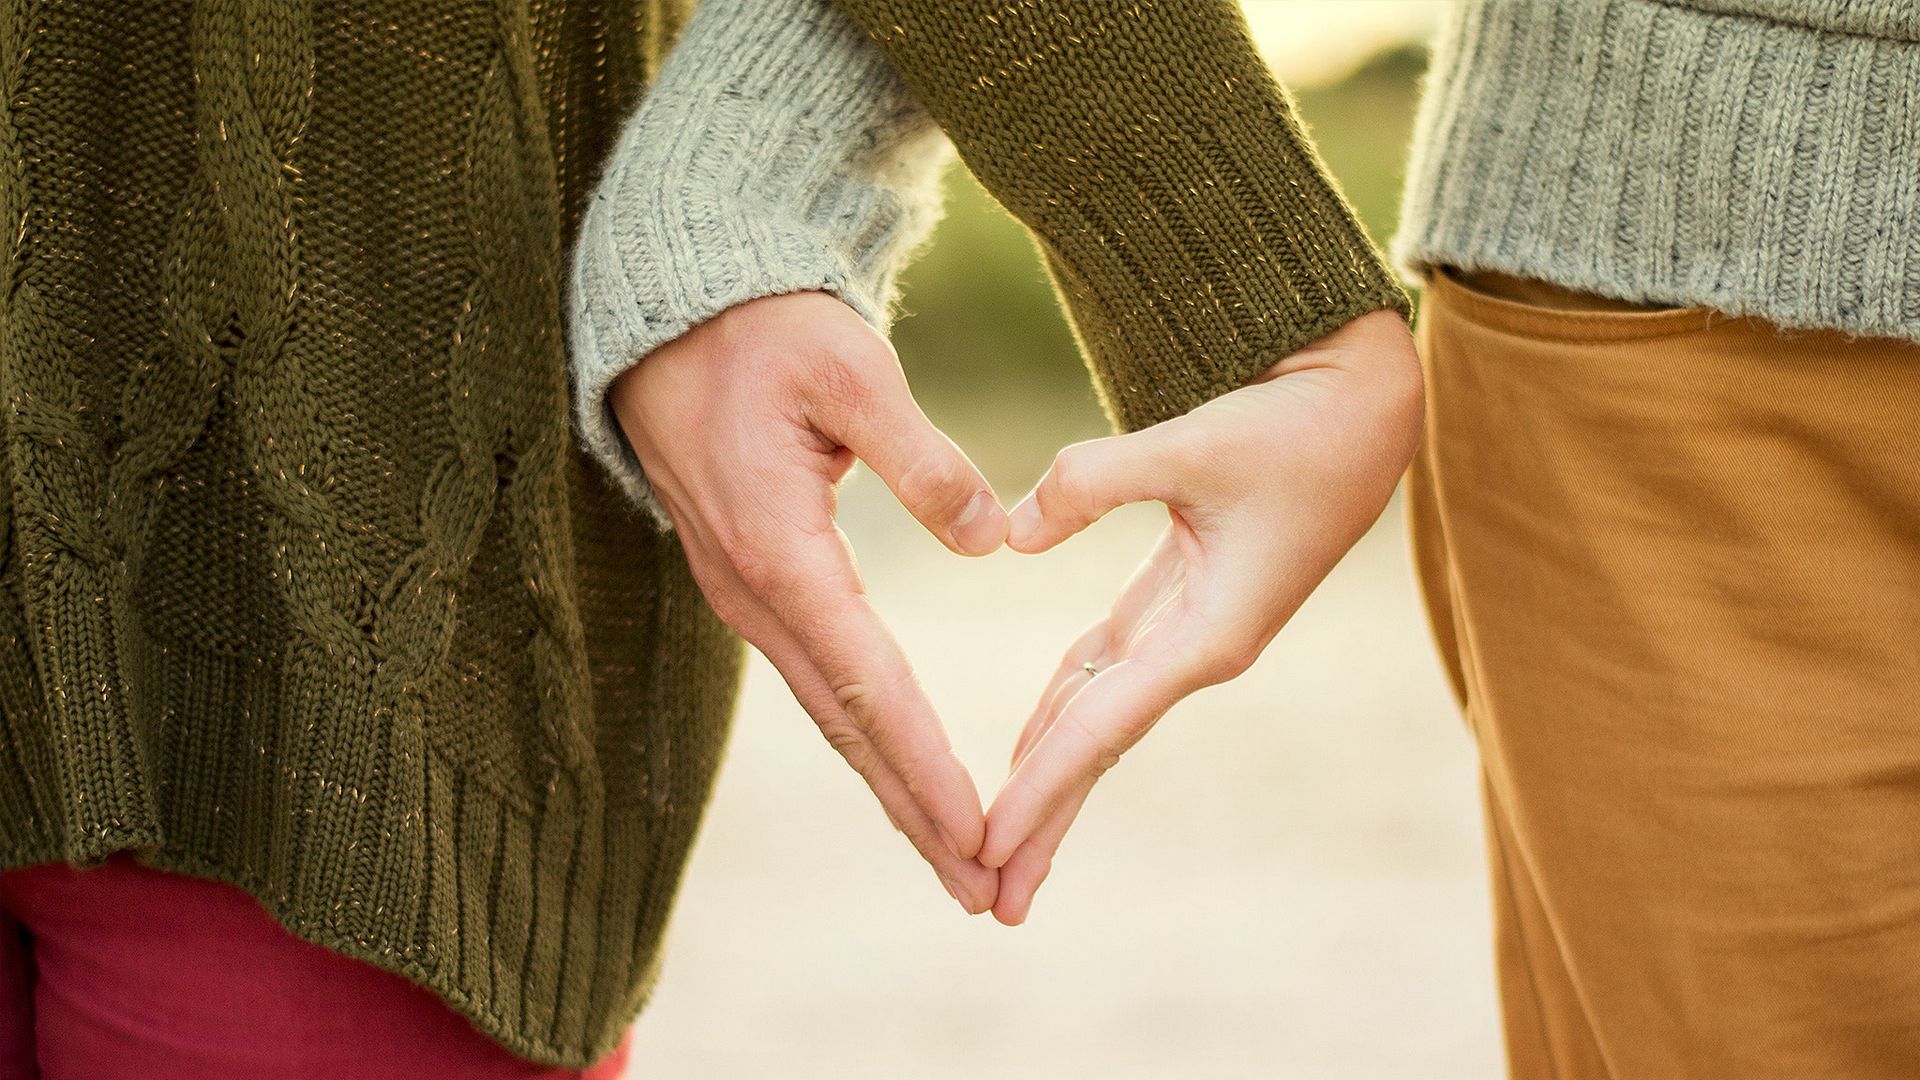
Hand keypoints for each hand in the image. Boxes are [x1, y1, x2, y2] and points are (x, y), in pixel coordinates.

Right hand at [608, 291, 1009, 913]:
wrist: (669, 315)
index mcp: (780, 550)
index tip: (978, 831)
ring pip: (830, 713)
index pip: (868, 683)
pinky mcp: (752, 582)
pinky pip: (817, 678)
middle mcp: (755, 592)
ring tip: (954, 855)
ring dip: (891, 787)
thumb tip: (991, 539)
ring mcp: (745, 594)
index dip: (926, 764)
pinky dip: (865, 736)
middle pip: (847, 726)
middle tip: (982, 888)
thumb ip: (922, 458)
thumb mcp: (850, 370)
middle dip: (915, 813)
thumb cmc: (762, 332)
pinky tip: (899, 769)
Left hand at [980, 309, 1423, 924]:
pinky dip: (1064, 708)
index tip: (986, 846)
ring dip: (1050, 778)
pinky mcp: (1183, 598)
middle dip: (1044, 823)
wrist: (1365, 406)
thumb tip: (1009, 535)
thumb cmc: (1294, 426)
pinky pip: (1108, 670)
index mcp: (1210, 634)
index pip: (1101, 728)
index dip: (1040, 788)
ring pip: (1100, 717)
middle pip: (1098, 749)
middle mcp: (1199, 648)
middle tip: (989, 899)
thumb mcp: (1193, 443)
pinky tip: (1028, 745)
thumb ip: (1093, 483)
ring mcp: (1192, 629)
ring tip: (999, 844)